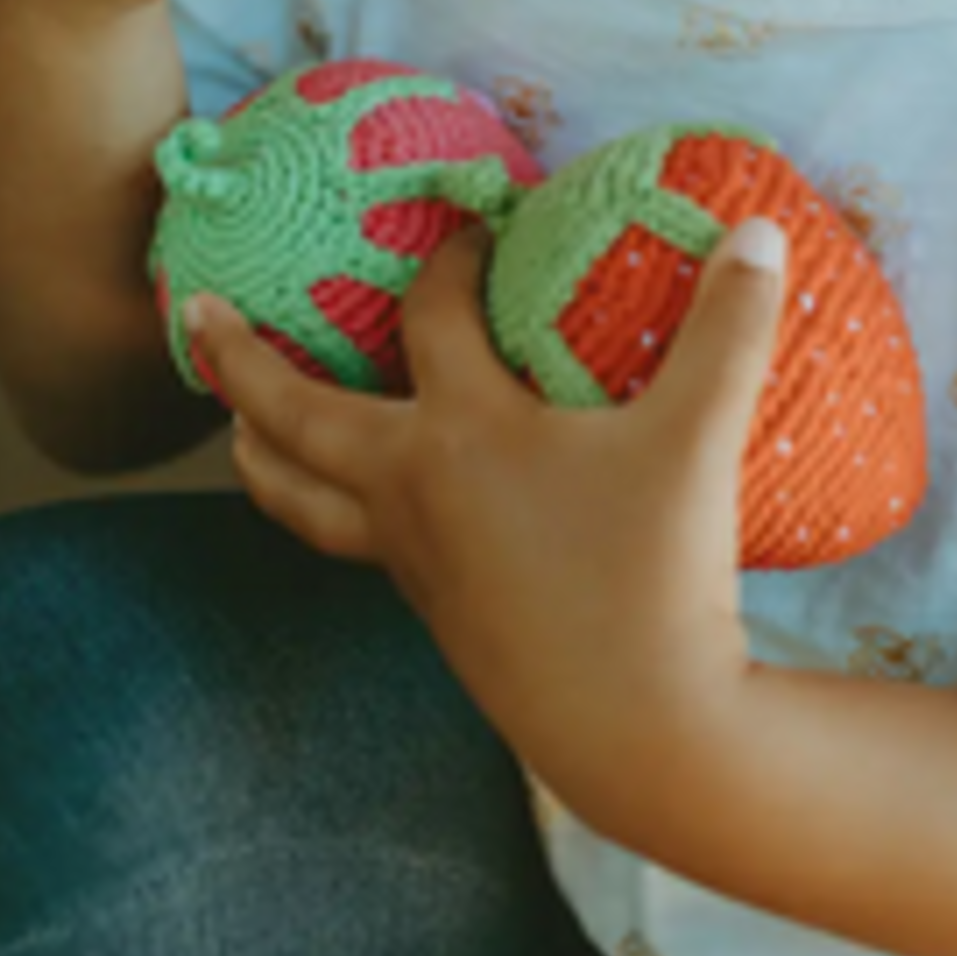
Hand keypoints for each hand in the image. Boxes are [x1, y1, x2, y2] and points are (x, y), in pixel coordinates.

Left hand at [189, 218, 787, 826]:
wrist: (641, 731)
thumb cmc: (659, 577)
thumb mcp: (699, 439)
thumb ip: (730, 328)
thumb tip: (763, 224)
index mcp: (462, 433)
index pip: (433, 317)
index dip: (451, 260)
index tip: (473, 227)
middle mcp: (411, 490)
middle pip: (296, 413)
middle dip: (239, 360)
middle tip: (193, 314)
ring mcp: (410, 559)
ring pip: (299, 498)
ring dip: (260, 452)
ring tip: (233, 429)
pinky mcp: (430, 612)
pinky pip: (348, 545)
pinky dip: (318, 509)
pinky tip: (351, 508)